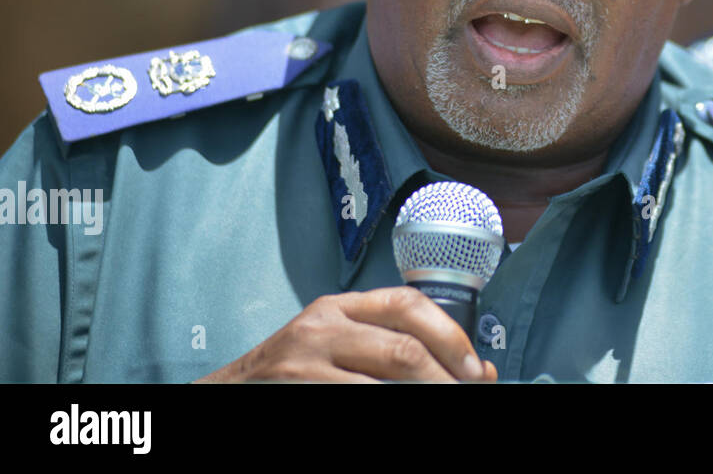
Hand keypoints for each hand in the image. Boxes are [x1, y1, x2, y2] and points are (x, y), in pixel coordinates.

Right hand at [196, 287, 497, 382]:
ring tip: (445, 407)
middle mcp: (322, 326)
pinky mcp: (297, 391)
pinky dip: (392, 409)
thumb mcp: (338, 345)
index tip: (475, 369)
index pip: (408, 303)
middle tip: (469, 394)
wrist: (227, 395)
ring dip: (424, 396)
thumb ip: (395, 349)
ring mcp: (304, 362)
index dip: (451, 336)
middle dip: (446, 378)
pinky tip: (403, 414)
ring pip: (385, 382)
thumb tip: (478, 370)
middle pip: (404, 348)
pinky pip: (359, 402)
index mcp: (339, 307)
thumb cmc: (293, 373)